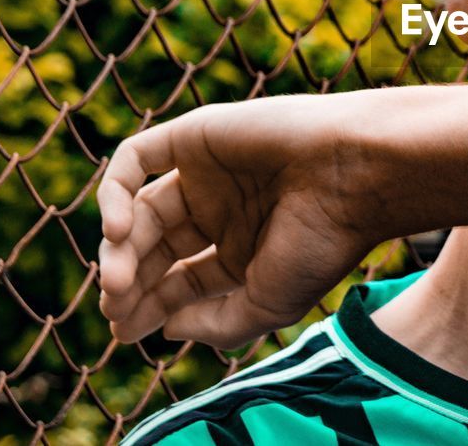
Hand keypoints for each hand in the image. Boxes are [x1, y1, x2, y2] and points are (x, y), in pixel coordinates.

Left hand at [97, 94, 383, 348]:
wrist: (354, 175)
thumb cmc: (324, 242)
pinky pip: (137, 158)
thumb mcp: (267, 305)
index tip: (126, 333)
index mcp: (242, 251)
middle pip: (154, 249)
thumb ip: (215, 324)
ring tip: (118, 279)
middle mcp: (221, 211)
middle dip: (129, 282)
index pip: (178, 282)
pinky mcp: (195, 135)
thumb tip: (165, 328)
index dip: (148, 308)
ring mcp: (207, 172)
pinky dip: (113, 191)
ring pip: (140, 210)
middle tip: (115, 309)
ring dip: (119, 247)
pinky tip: (116, 230)